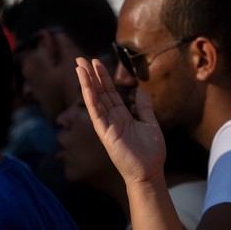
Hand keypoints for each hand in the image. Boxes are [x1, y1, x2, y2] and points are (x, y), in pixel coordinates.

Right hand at [76, 57, 165, 184]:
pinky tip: (86, 84)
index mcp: (122, 116)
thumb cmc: (150, 153)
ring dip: (87, 82)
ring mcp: (107, 125)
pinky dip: (90, 97)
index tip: (96, 63)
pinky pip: (95, 112)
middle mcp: (112, 118)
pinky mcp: (105, 133)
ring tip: (79, 65)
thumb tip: (139, 92)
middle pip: (99, 92)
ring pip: (94, 99)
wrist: (150, 171)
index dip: (103, 77)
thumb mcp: (150, 124)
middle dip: (90, 75)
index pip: (109, 93)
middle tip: (81, 58)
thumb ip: (144, 108)